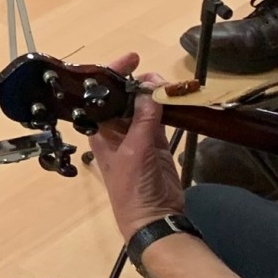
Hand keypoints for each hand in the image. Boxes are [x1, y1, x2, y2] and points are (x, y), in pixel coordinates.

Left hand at [85, 53, 188, 241]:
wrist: (154, 218)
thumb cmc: (133, 187)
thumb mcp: (137, 151)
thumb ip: (144, 119)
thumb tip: (150, 89)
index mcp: (101, 130)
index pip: (102, 95)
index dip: (114, 74)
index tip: (132, 58)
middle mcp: (116, 129)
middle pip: (125, 96)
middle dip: (140, 81)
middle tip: (159, 75)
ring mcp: (138, 135)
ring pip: (144, 104)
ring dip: (156, 92)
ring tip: (170, 83)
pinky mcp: (157, 142)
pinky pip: (160, 117)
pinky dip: (168, 106)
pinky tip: (177, 96)